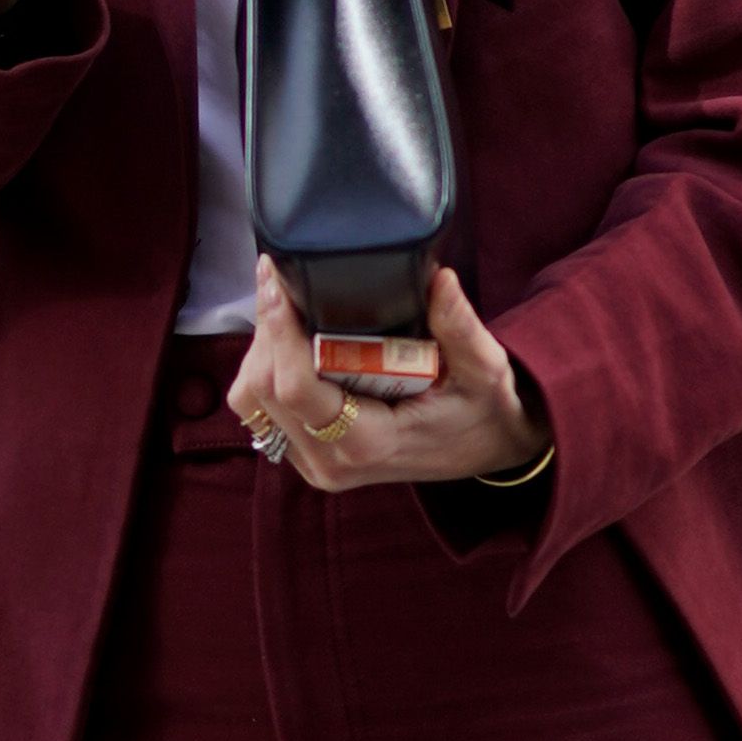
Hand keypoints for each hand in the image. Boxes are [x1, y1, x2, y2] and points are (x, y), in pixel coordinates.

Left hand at [226, 260, 545, 492]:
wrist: (489, 450)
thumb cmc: (485, 410)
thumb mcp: (485, 368)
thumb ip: (460, 325)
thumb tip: (437, 277)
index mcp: (368, 442)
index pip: (296, 389)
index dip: (277, 330)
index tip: (276, 279)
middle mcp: (331, 461)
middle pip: (264, 390)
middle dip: (266, 329)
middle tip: (281, 279)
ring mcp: (315, 464)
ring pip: (252, 401)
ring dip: (260, 350)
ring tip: (287, 307)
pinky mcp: (308, 455)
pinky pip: (261, 412)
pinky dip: (265, 369)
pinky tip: (289, 338)